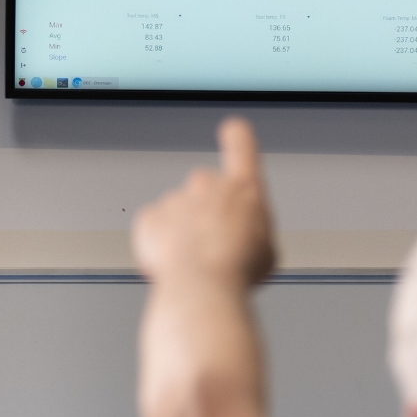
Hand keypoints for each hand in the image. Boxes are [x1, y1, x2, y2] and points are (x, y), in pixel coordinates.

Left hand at [132, 118, 275, 289]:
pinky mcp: (150, 217)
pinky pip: (154, 230)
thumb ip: (252, 232)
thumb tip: (242, 241)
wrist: (203, 286)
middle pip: (205, 194)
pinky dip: (160, 247)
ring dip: (183, 236)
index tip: (233, 130)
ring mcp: (175, 198)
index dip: (237, 137)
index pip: (241, 145)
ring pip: (178, 217)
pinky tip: (174, 266)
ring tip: (195, 266)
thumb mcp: (266, 250)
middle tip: (212, 249)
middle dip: (205, 216)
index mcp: (243, 188)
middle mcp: (206, 184)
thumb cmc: (237, 269)